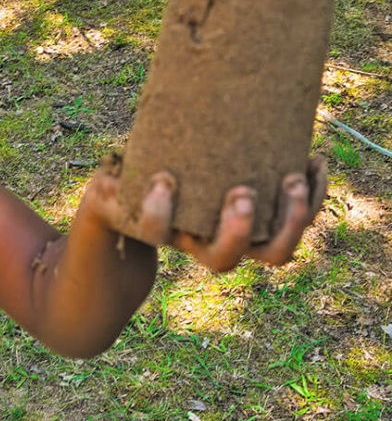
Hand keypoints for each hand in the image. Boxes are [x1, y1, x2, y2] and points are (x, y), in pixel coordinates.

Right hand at [90, 156, 327, 272]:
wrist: (145, 229)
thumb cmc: (124, 205)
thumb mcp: (107, 193)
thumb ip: (108, 183)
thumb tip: (114, 165)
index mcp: (161, 235)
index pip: (157, 234)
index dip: (160, 214)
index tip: (161, 180)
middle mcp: (200, 246)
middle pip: (224, 258)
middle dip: (237, 229)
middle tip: (241, 192)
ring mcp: (237, 240)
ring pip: (272, 253)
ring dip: (289, 221)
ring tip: (293, 179)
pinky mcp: (266, 225)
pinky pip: (297, 223)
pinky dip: (312, 197)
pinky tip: (314, 162)